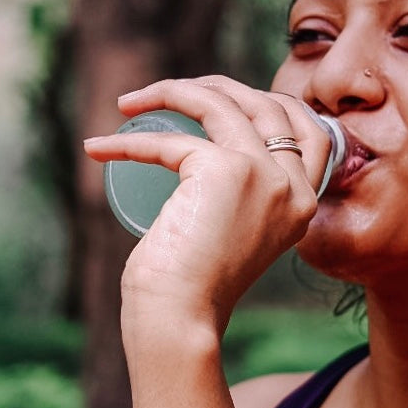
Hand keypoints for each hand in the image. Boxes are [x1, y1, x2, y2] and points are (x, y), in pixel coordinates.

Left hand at [84, 77, 328, 335]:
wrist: (181, 321)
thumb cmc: (193, 291)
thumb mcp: (233, 235)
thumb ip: (240, 204)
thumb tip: (201, 160)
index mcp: (303, 203)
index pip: (308, 130)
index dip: (265, 101)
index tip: (218, 97)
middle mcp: (293, 185)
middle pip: (265, 103)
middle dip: (213, 85)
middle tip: (164, 94)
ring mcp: (263, 173)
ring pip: (220, 102)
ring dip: (168, 91)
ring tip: (128, 104)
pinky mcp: (225, 170)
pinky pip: (168, 140)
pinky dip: (128, 141)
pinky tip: (99, 148)